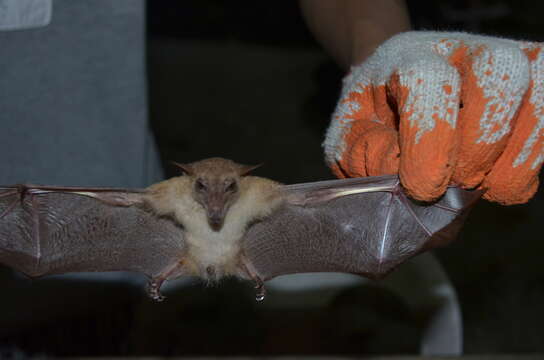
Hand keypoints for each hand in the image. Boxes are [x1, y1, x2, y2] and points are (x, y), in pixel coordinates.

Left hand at [324, 31, 543, 203]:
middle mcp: (461, 50)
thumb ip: (364, 154)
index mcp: (406, 57)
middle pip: (499, 75)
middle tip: (457, 183)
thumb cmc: (373, 114)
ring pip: (540, 95)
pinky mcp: (531, 85)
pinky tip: (495, 180)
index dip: (430, 139)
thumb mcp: (349, 135)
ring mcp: (504, 63)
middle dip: (481, 143)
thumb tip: (400, 176)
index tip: (420, 187)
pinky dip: (528, 162)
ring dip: (514, 157)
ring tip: (480, 187)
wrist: (394, 86)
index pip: (428, 81)